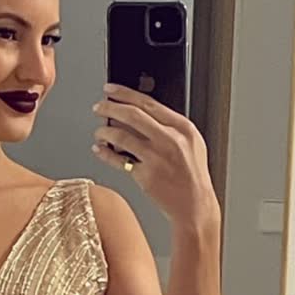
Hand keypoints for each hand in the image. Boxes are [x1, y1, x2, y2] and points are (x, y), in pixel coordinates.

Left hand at [92, 84, 218, 233]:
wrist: (195, 204)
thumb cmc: (192, 175)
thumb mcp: (191, 143)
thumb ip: (170, 127)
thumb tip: (141, 113)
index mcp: (182, 127)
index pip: (148, 102)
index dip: (125, 93)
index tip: (110, 89)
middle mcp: (169, 139)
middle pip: (132, 115)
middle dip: (110, 107)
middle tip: (98, 106)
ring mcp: (157, 157)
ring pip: (122, 136)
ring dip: (105, 131)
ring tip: (99, 131)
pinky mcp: (146, 176)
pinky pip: (119, 160)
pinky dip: (105, 153)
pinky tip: (99, 149)